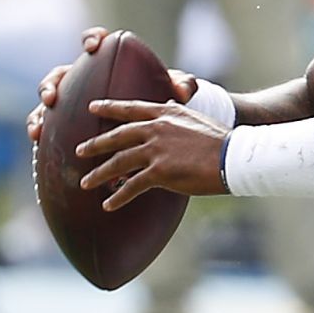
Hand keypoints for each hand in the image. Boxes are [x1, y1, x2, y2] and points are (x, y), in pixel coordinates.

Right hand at [26, 29, 198, 142]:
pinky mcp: (64, 120)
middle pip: (60, 74)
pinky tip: (36, 141)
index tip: (93, 46)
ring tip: (38, 126)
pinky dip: (39, 128)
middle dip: (52, 83)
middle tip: (53, 97)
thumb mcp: (172, 92)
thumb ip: (181, 85)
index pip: (95, 41)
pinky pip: (46, 122)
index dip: (91, 38)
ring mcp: (70, 99)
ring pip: (46, 101)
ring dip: (39, 111)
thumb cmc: (159, 99)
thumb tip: (184, 89)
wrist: (151, 125)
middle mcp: (83, 77)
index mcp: (106, 62)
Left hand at [76, 99, 229, 207]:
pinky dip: (118, 197)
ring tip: (86, 183)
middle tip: (79, 150)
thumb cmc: (222, 141)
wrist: (234, 157)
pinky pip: (132, 186)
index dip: (109, 107)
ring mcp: (156, 150)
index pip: (131, 109)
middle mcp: (157, 129)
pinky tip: (109, 205)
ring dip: (99, 174)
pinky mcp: (160, 172)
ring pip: (118, 162)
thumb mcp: (198, 119)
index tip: (92, 107)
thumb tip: (170, 109)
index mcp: (166, 114)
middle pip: (117, 136)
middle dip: (95, 144)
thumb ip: (179, 116)